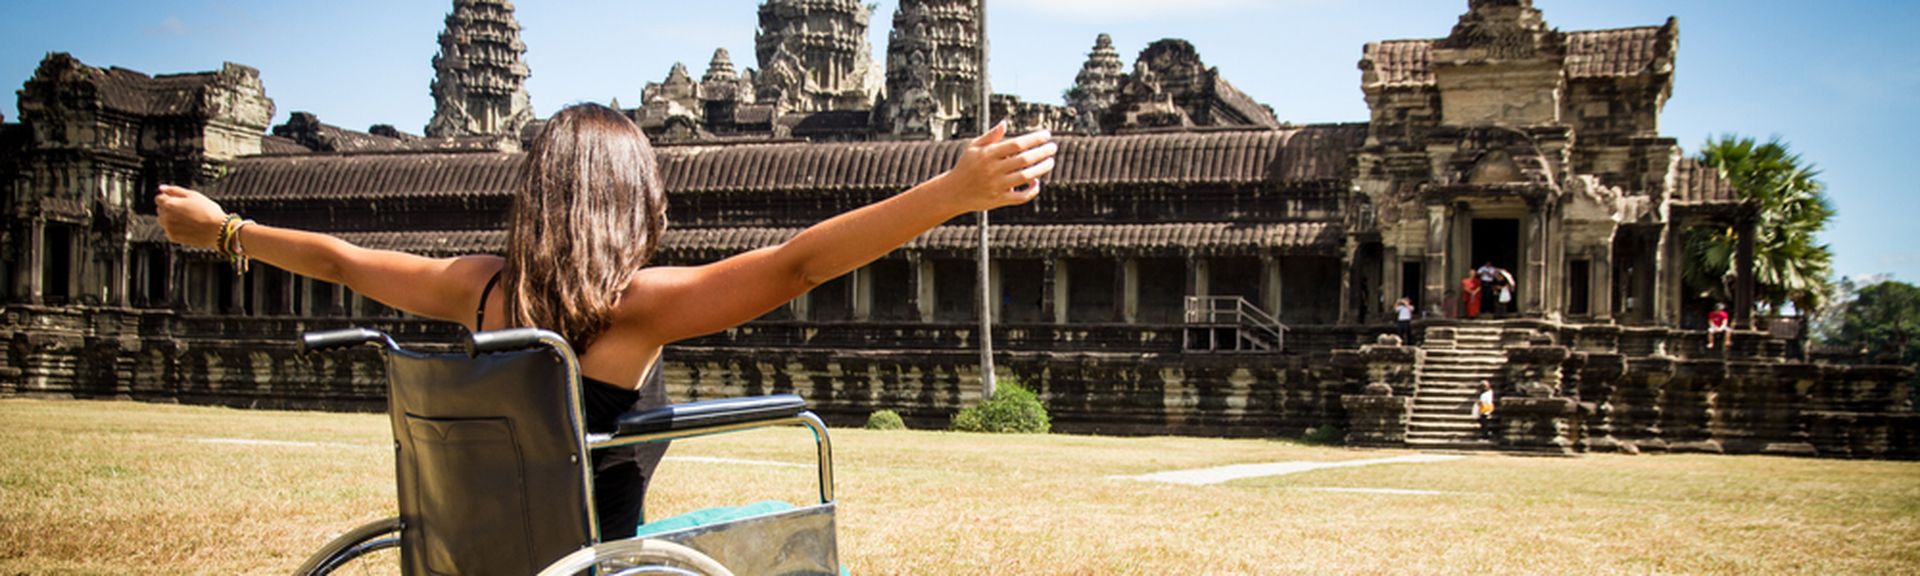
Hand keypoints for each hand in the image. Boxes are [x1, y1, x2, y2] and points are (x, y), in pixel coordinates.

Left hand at [154, 185, 227, 249]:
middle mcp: (165, 217)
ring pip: (163, 221)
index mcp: (169, 204)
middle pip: (160, 209)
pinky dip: (176, 228)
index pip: (158, 198)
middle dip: (169, 208)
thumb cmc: (208, 211)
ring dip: (170, 218)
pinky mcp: (173, 237)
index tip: (178, 200)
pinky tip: (188, 227)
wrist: (217, 230)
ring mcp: (168, 228)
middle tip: (186, 210)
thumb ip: (174, 190)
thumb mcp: (193, 195)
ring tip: (187, 219)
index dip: (168, 197)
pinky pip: (169, 230)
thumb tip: (161, 188)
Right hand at [942, 122, 1056, 211]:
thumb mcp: (974, 147)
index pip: (1017, 144)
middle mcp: (993, 169)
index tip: (1046, 135)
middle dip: (1042, 152)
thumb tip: (1005, 123)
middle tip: (1053, 147)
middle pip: (1024, 159)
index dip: (1034, 139)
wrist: (952, 192)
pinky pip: (1021, 196)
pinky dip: (1032, 190)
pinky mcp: (999, 200)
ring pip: (1026, 177)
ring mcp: (997, 186)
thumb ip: (990, 136)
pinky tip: (1036, 182)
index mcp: (988, 154)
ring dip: (1041, 168)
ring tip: (1050, 162)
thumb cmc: (966, 166)